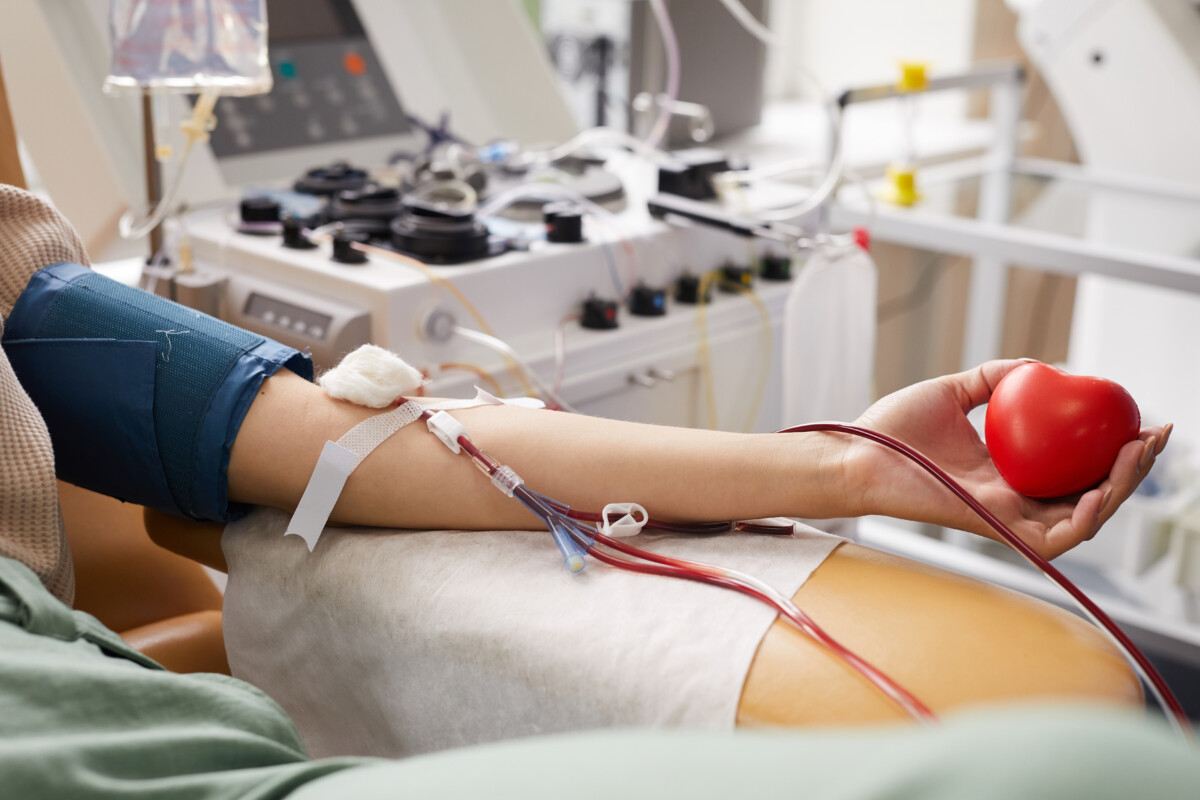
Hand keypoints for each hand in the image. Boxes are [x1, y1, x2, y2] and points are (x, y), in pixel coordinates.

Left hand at [845, 360, 1169, 559]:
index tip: (1139, 420)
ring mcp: (1007, 518)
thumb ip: (994, 378)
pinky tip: (1103, 489)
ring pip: (1084, 519)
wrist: (857, 452)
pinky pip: (1054, 537)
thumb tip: (1037, 365)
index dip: (1114, 450)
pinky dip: (1087, 517)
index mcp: (1009, 472)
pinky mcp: (994, 529)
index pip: (1075, 469)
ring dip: (1121, 490)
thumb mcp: (953, 390)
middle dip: (1133, 470)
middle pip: (1092, 495)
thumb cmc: (891, 428)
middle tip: (1153, 436)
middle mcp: (1014, 499)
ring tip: (1138, 454)